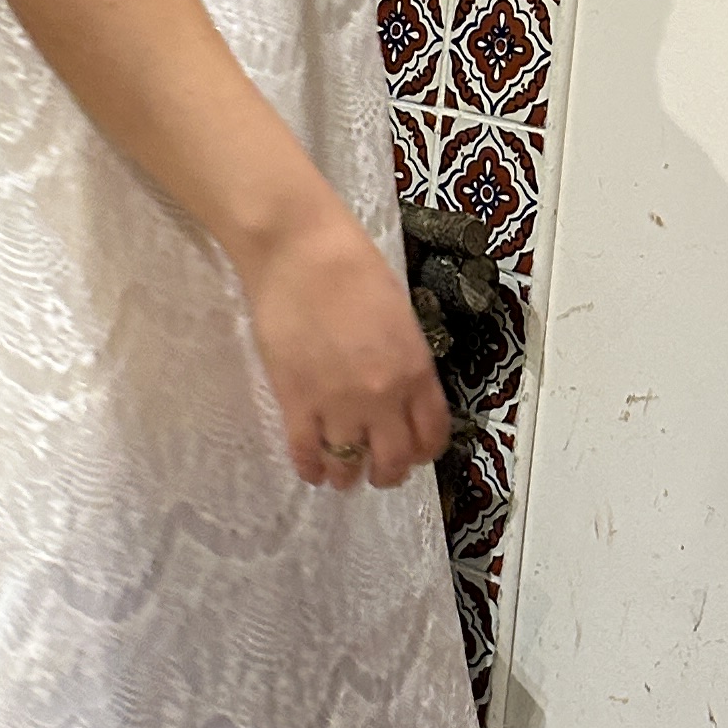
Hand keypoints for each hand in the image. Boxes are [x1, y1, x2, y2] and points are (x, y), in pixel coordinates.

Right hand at [234, 194, 449, 491]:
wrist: (300, 251)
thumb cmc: (353, 268)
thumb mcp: (401, 316)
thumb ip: (405, 360)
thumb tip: (397, 390)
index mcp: (416, 370)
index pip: (432, 434)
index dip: (424, 452)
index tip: (414, 454)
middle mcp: (383, 397)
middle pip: (394, 459)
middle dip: (388, 473)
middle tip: (378, 473)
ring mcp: (338, 403)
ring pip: (348, 464)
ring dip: (347, 476)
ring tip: (341, 477)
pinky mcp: (296, 401)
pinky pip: (307, 451)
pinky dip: (311, 468)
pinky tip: (312, 471)